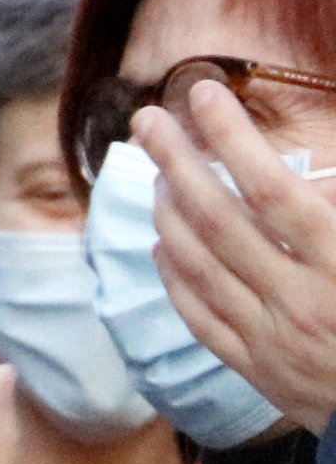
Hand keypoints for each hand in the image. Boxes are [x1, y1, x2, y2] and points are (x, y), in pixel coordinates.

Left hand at [144, 81, 335, 431]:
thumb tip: (316, 173)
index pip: (273, 189)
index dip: (234, 137)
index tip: (204, 93)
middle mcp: (300, 302)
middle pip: (219, 219)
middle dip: (177, 161)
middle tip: (147, 118)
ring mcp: (271, 339)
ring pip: (198, 264)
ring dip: (167, 211)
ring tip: (154, 171)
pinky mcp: (256, 370)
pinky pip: (197, 315)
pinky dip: (173, 273)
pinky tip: (161, 241)